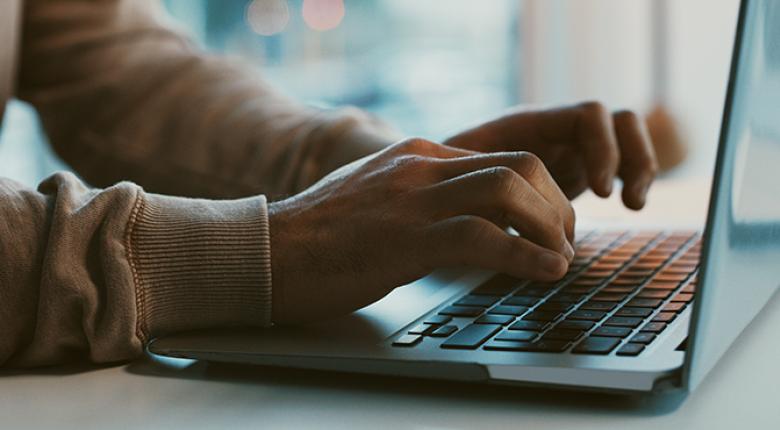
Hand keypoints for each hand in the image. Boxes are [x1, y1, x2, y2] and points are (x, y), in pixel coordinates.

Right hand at [268, 139, 574, 322]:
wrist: (267, 251)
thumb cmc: (321, 236)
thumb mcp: (380, 198)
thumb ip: (423, 196)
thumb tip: (469, 218)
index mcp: (418, 155)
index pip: (503, 157)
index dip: (542, 191)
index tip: (553, 224)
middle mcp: (421, 167)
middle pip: (519, 165)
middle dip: (556, 205)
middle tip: (564, 241)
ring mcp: (412, 200)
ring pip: (509, 191)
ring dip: (550, 227)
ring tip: (560, 259)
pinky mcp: (405, 239)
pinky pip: (483, 237)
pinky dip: (526, 255)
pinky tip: (546, 272)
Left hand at [444, 101, 658, 209]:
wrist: (437, 184)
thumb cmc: (441, 180)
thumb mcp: (460, 180)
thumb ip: (485, 185)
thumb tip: (501, 208)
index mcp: (529, 124)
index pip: (587, 116)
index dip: (602, 149)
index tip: (601, 192)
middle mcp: (554, 130)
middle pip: (617, 120)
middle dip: (631, 157)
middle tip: (621, 201)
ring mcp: (568, 148)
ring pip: (625, 138)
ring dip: (640, 166)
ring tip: (633, 204)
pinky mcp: (575, 170)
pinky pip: (619, 162)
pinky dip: (631, 179)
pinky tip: (628, 206)